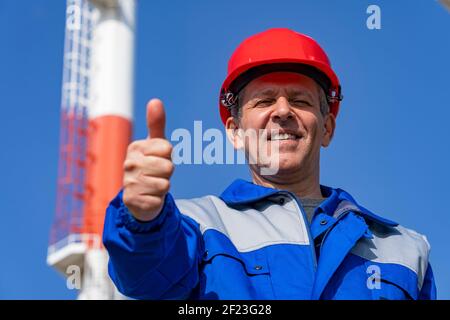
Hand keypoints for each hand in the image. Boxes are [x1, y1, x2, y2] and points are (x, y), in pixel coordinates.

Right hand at [122, 99, 173, 221]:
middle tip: (157, 174)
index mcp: (135, 147)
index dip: (168, 156)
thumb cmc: (150, 166)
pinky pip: (158, 199)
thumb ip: (156, 124)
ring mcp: (128, 182)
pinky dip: (157, 200)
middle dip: (167, 173)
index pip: (167, 148)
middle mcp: (129, 164)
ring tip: (153, 185)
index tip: (159, 158)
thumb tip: (155, 101)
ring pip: (164, 184)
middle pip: (168, 167)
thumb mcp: (155, 144)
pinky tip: (148, 197)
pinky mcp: (132, 200)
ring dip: (163, 187)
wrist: (139, 196)